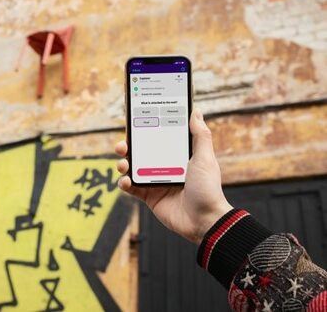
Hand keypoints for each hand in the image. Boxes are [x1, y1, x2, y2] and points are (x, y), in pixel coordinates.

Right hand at [115, 109, 231, 243]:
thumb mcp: (205, 158)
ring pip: (132, 168)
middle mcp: (164, 166)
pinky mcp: (149, 197)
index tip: (135, 122)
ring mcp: (155, 182)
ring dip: (123, 163)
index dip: (146, 131)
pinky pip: (131, 188)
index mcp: (177, 156)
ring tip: (123, 164)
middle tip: (123, 145)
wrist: (205, 221)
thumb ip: (200, 135)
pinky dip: (124, 183)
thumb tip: (196, 111)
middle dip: (128, 146)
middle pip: (141, 152)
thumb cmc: (208, 189)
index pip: (158, 139)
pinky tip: (126, 181)